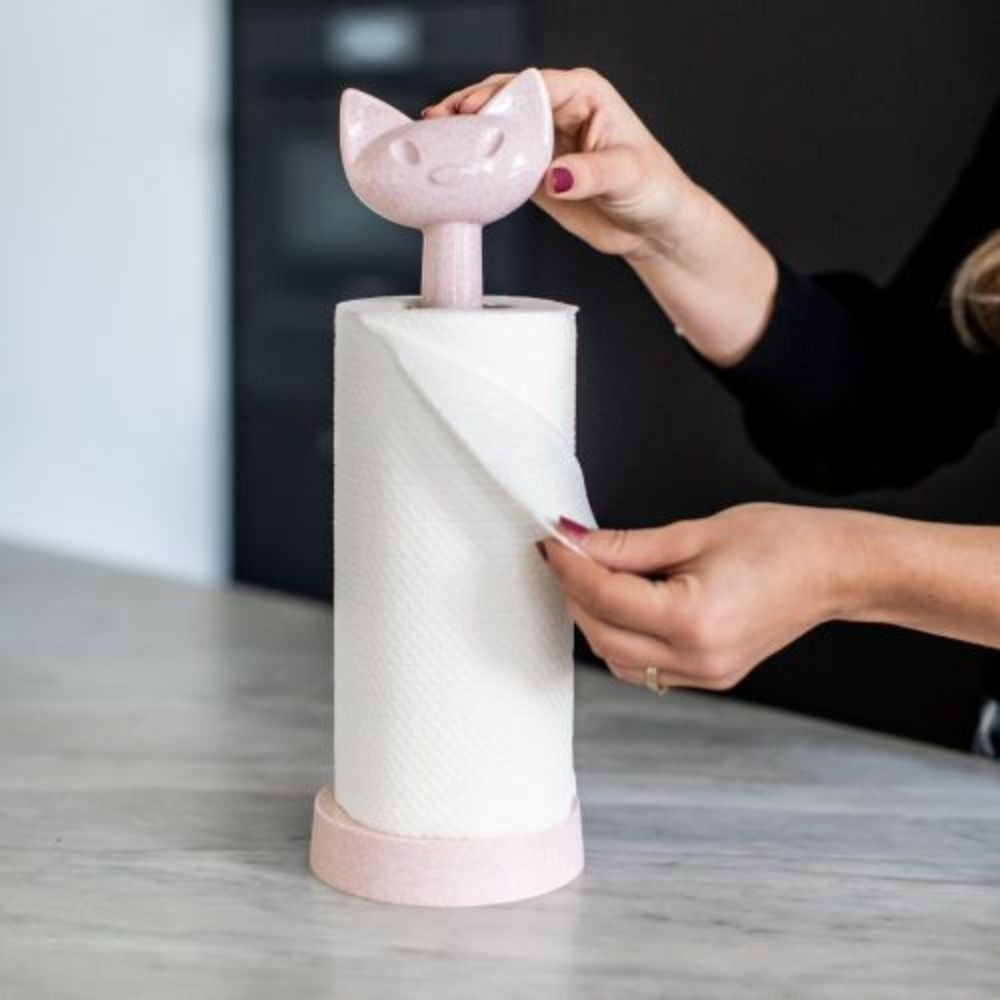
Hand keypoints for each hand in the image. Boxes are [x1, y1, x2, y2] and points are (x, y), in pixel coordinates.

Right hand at [423, 67, 703, 260]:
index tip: (473, 112)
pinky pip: (498, 160)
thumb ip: (590, 173)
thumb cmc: (654, 189)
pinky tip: (453, 165)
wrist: (652, 228)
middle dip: (470, 107)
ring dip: (465, 132)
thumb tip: (555, 175)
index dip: (499, 96)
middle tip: (439, 121)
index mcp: (584, 93)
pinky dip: (475, 162)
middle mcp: (559, 110)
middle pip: (504, 99)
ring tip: (432, 137)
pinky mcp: (533, 170)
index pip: (533, 85)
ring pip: (495, 127)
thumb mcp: (627, 175)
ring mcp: (543, 139)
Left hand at [538, 504, 851, 690]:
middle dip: (574, 592)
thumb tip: (578, 541)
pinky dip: (620, 637)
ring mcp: (704, 675)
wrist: (835, 570)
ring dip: (593, 618)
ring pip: (615, 658)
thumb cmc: (781, 543)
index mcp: (692, 619)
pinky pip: (643, 666)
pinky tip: (623, 602)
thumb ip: (628, 545)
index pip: (604, 596)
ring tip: (593, 574)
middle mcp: (696, 658)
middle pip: (601, 634)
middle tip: (566, 552)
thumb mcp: (696, 532)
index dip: (569, 565)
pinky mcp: (709, 676)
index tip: (551, 539)